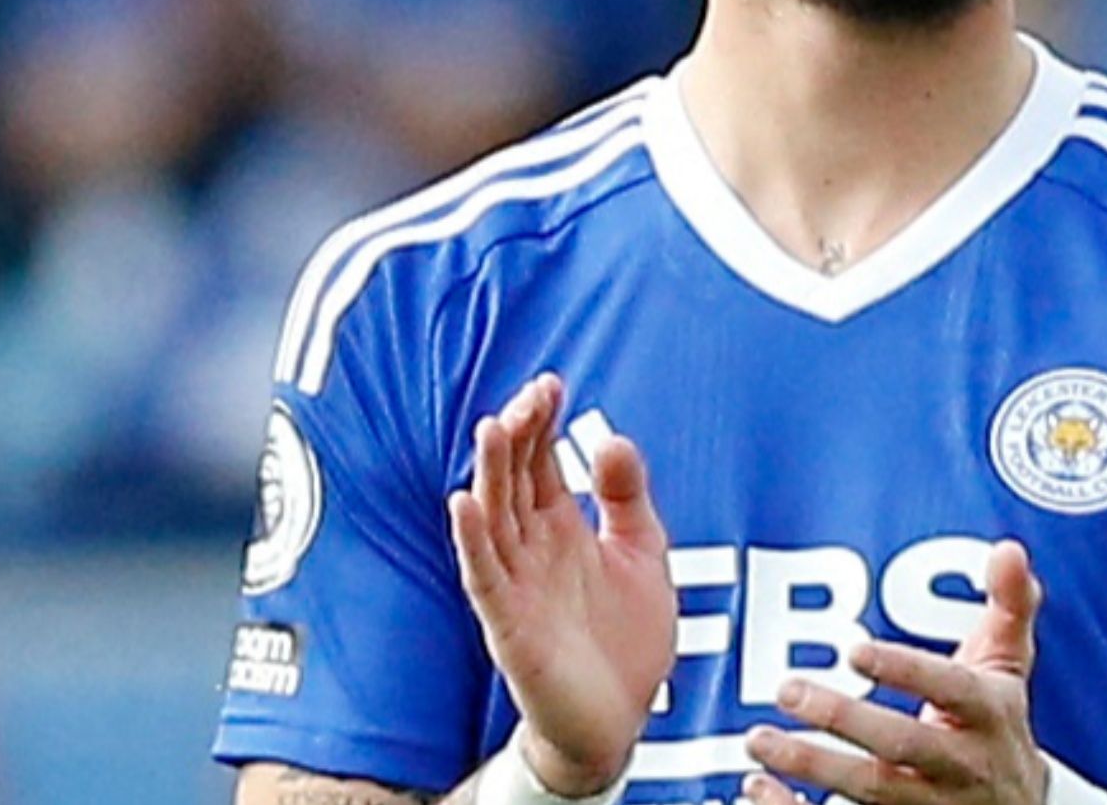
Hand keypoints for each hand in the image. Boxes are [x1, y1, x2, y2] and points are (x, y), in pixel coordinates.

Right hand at [448, 373, 677, 797]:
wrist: (618, 722)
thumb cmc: (624, 642)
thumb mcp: (641, 555)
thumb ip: (628, 498)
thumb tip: (614, 438)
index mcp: (560, 528)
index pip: (540, 462)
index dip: (542, 423)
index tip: (550, 383)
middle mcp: (531, 549)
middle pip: (513, 480)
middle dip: (518, 436)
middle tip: (529, 396)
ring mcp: (516, 584)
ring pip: (494, 518)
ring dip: (491, 473)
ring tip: (493, 428)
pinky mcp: (509, 624)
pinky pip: (483, 576)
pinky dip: (472, 540)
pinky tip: (465, 503)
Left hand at [743, 540, 1046, 804]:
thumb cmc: (995, 726)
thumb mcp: (1008, 668)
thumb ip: (1008, 605)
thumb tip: (1008, 549)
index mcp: (989, 714)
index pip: (951, 689)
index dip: (906, 670)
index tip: (854, 649)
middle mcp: (963, 766)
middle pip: (901, 746)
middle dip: (843, 719)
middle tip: (786, 689)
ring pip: (870, 792)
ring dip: (813, 767)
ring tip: (759, 740)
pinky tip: (759, 789)